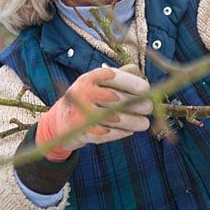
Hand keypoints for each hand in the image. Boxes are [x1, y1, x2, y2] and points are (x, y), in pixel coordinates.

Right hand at [36, 64, 152, 161]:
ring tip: (144, 123)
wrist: (61, 121)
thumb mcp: (98, 82)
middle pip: (118, 99)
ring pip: (116, 119)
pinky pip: (108, 134)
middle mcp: (84, 94)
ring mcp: (82, 115)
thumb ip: (119, 75)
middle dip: (138, 104)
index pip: (114, 77)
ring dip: (134, 122)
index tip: (146, 89)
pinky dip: (121, 133)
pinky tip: (129, 131)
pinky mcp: (83, 133)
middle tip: (149, 108)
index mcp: (89, 79)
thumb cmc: (88, 97)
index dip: (133, 83)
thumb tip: (140, 75)